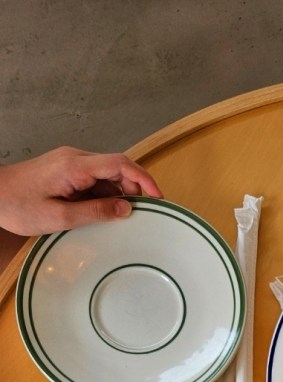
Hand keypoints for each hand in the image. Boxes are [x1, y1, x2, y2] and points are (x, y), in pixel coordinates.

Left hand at [0, 146, 162, 235]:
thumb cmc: (19, 206)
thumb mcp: (60, 217)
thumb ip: (95, 212)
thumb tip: (126, 209)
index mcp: (75, 166)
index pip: (120, 163)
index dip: (144, 179)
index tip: (158, 197)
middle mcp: (76, 159)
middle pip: (118, 167)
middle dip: (135, 188)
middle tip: (145, 213)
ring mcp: (71, 163)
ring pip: (108, 174)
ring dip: (120, 193)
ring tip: (125, 218)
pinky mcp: (67, 171)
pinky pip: (95, 179)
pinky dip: (106, 194)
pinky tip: (106, 212)